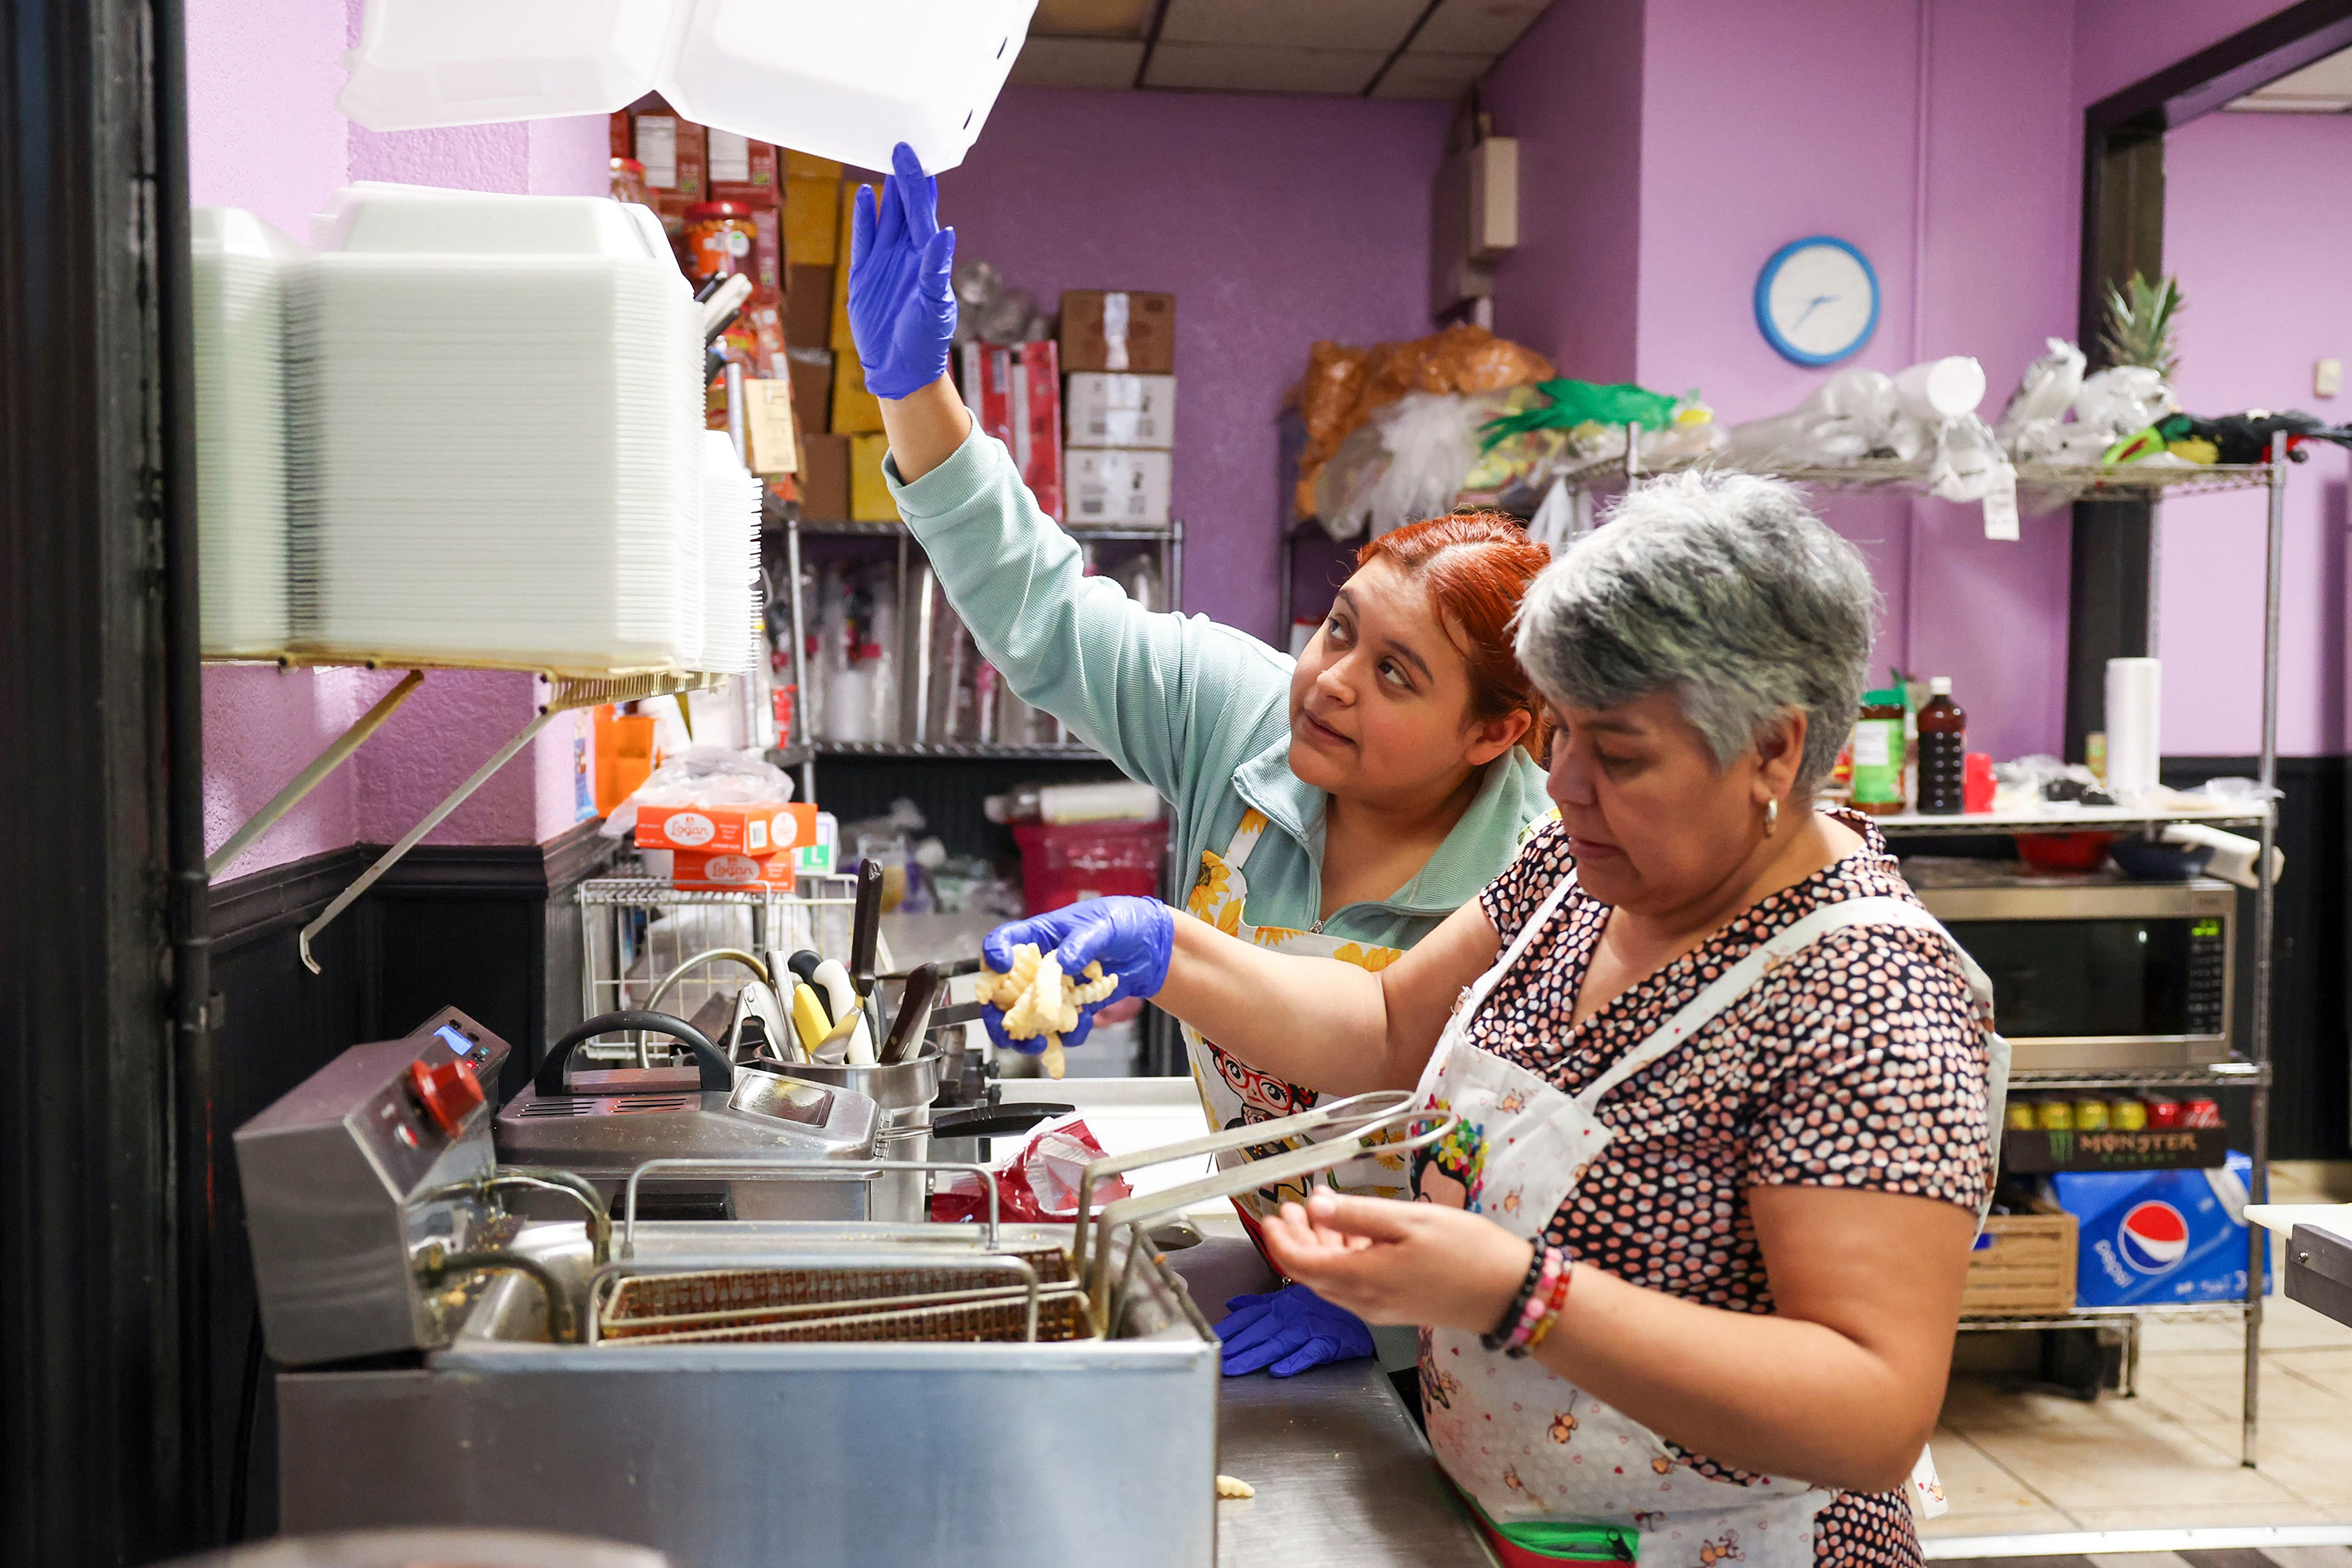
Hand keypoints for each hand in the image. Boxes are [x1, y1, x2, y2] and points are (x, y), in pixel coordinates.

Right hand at [847, 142, 955, 399]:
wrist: (900, 368)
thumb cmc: (924, 340)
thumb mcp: (934, 306)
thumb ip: (936, 270)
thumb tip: (945, 232)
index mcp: (928, 258)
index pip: (922, 212)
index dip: (917, 183)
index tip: (914, 154)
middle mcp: (908, 254)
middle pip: (905, 207)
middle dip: (904, 177)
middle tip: (900, 143)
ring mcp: (885, 262)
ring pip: (886, 217)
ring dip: (886, 191)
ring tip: (884, 159)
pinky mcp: (864, 274)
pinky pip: (863, 239)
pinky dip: (863, 217)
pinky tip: (862, 195)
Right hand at [979, 896, 1174, 1053]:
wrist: (1150, 946)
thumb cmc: (1122, 922)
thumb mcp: (1103, 925)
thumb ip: (1082, 943)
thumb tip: (1064, 963)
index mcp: (1039, 936)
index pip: (1002, 942)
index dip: (993, 955)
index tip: (1000, 967)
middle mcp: (1039, 965)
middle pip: (1003, 991)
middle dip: (1000, 1016)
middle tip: (1007, 1032)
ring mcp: (1055, 989)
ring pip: (1027, 1017)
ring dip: (1028, 1035)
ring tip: (1041, 1045)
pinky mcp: (1073, 1007)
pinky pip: (1061, 1027)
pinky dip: (1067, 1035)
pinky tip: (1079, 1030)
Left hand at [1218, 1284, 1373, 1376]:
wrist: (1361, 1308)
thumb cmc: (1323, 1306)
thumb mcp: (1289, 1298)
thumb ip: (1258, 1304)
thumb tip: (1231, 1306)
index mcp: (1280, 1305)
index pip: (1248, 1318)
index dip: (1229, 1330)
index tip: (1210, 1340)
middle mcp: (1291, 1315)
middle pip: (1259, 1332)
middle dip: (1235, 1347)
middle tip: (1215, 1360)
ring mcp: (1309, 1329)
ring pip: (1278, 1344)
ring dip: (1255, 1356)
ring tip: (1235, 1368)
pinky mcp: (1328, 1343)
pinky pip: (1309, 1353)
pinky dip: (1294, 1361)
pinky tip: (1279, 1370)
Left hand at [1258, 1190, 1533, 1334]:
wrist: (1507, 1293)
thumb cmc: (1464, 1249)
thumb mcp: (1409, 1221)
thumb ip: (1357, 1216)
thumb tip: (1314, 1204)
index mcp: (1361, 1278)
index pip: (1300, 1264)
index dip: (1281, 1238)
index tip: (1273, 1211)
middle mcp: (1362, 1301)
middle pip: (1311, 1274)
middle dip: (1296, 1240)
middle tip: (1293, 1206)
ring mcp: (1378, 1308)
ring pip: (1331, 1280)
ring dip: (1319, 1248)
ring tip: (1318, 1213)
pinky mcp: (1394, 1307)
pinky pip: (1353, 1285)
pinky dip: (1342, 1260)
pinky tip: (1353, 1235)